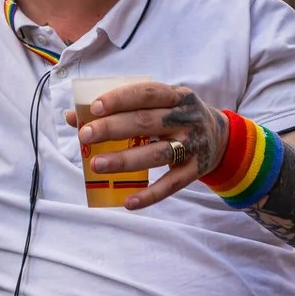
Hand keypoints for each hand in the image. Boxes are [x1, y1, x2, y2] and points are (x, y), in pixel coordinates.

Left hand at [70, 81, 226, 209]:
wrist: (220, 137)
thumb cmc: (175, 117)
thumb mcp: (158, 105)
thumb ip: (120, 108)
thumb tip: (73, 117)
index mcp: (177, 95)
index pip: (146, 93)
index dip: (120, 99)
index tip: (94, 108)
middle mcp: (187, 118)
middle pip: (146, 122)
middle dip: (112, 129)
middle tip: (85, 136)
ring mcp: (193, 145)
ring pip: (156, 154)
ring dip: (125, 160)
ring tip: (96, 165)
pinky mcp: (196, 170)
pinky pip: (171, 185)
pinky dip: (149, 195)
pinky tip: (127, 202)